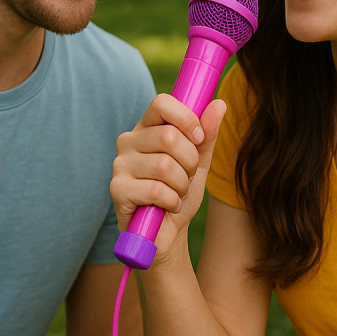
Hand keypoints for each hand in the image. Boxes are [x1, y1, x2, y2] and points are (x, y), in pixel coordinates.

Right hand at [111, 94, 225, 264]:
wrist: (168, 232)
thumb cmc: (180, 191)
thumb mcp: (199, 161)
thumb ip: (207, 133)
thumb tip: (219, 103)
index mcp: (147, 127)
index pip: (162, 103)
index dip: (186, 119)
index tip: (198, 137)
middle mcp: (129, 140)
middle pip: (169, 136)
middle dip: (190, 162)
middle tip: (186, 176)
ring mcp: (120, 164)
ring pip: (164, 165)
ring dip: (181, 185)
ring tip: (176, 193)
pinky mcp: (117, 189)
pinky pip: (155, 189)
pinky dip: (171, 201)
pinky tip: (167, 206)